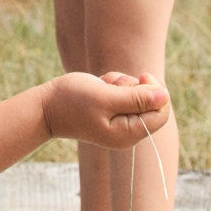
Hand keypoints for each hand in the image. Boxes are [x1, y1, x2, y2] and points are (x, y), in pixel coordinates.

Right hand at [39, 71, 170, 149]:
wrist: (45, 107)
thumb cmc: (72, 101)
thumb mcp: (106, 97)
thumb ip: (137, 98)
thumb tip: (165, 95)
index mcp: (128, 134)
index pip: (161, 113)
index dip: (157, 92)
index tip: (142, 76)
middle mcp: (127, 132)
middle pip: (150, 103)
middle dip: (134, 87)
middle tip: (114, 84)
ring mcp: (119, 123)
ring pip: (137, 94)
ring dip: (122, 83)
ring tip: (102, 86)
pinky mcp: (112, 112)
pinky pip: (124, 93)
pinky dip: (114, 85)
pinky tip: (99, 87)